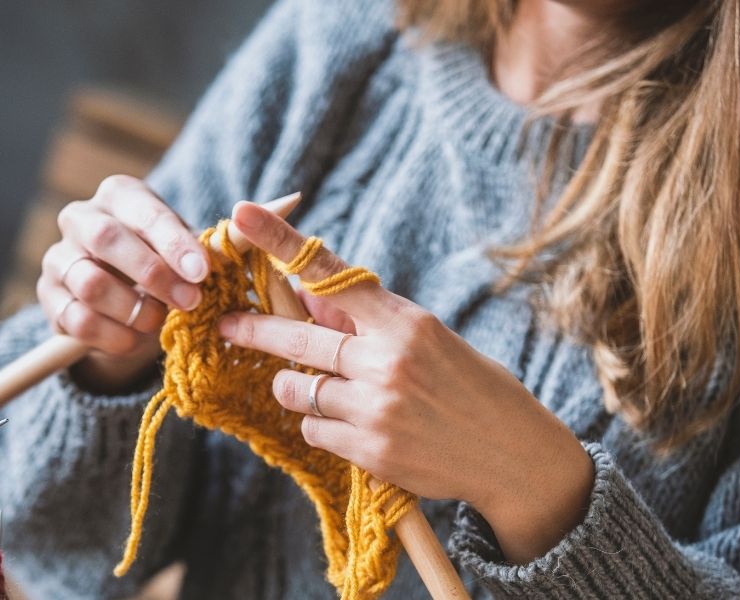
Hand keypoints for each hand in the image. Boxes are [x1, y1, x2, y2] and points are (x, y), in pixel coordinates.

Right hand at [40, 175, 208, 391]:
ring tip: (159, 321)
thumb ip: (212, 244)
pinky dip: (113, 335)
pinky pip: (77, 320)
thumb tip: (259, 225)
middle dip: (152, 274)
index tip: (201, 271)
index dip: (172, 242)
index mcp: (120, 195)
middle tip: (190, 301)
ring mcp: (58, 257)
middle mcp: (81, 218)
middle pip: (106, 239)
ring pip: (90, 283)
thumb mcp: (187, 251)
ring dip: (133, 309)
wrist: (125, 301)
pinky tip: (134, 338)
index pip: (143, 211)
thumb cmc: (165, 264)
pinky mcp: (49, 296)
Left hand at [218, 201, 594, 563]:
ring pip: (295, 389)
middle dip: (253, 330)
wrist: (514, 455)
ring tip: (318, 387)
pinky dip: (318, 424)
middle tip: (225, 324)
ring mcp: (377, 408)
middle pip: (295, 339)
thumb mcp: (428, 339)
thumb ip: (367, 320)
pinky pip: (312, 430)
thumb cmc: (470, 386)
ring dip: (293, 387)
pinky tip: (349, 424)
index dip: (281, 243)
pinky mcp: (370, 452)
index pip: (330, 274)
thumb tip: (308, 293)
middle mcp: (388, 361)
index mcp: (405, 322)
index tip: (243, 215)